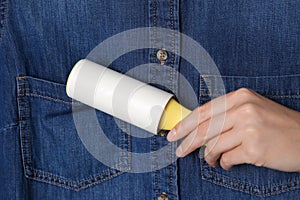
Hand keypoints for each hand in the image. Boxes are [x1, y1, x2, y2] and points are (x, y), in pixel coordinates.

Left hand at [167, 88, 299, 171]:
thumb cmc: (277, 125)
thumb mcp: (252, 110)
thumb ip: (226, 115)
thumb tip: (199, 129)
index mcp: (241, 97)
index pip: (204, 111)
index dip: (185, 124)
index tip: (173, 133)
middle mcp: (244, 110)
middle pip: (204, 129)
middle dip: (188, 142)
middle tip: (179, 151)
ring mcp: (249, 129)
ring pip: (213, 146)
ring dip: (209, 156)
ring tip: (213, 160)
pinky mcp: (254, 148)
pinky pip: (227, 158)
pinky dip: (224, 163)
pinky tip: (228, 163)